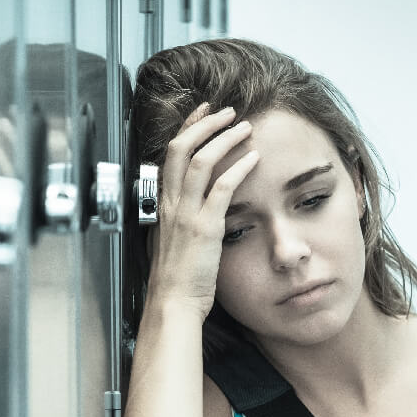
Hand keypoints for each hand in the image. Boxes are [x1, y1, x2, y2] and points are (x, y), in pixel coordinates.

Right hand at [147, 103, 259, 318]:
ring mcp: (186, 215)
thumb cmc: (177, 280)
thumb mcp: (175, 241)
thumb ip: (183, 219)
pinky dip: (239, 168)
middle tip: (227, 111)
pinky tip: (253, 159)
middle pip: (181, 148)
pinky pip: (222, 188)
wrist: (172, 304)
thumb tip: (196, 207)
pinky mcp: (204, 228)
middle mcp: (171, 204)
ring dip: (224, 138)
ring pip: (201, 160)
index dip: (187, 128)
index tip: (203, 113)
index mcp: (163, 206)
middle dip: (204, 123)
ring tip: (244, 127)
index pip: (170, 155)